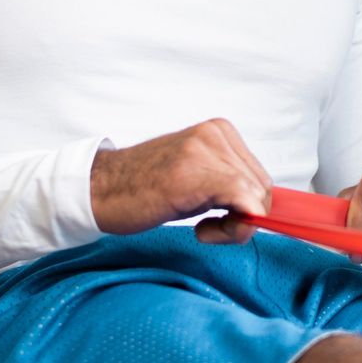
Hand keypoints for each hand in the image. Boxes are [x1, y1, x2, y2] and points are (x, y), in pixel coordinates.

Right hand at [88, 119, 274, 236]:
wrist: (99, 190)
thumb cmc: (145, 188)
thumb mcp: (198, 181)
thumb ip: (231, 188)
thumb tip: (262, 211)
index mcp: (219, 131)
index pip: (260, 178)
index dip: (250, 209)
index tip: (225, 223)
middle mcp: (216, 134)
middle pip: (262, 188)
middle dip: (244, 218)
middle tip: (209, 230)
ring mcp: (204, 150)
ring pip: (255, 197)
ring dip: (235, 226)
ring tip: (202, 229)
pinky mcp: (193, 173)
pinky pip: (241, 199)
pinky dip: (233, 226)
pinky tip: (201, 232)